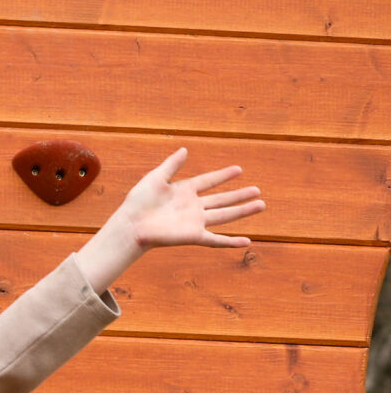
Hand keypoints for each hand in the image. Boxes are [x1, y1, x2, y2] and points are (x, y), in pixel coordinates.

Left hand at [72, 148, 264, 288]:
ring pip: (225, 216)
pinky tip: (247, 242)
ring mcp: (195, 221)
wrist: (130, 226)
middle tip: (258, 190)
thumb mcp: (155, 178)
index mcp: (184, 191)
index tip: (239, 169)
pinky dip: (231, 242)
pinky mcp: (194, 236)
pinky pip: (216, 240)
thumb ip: (171, 165)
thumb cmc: (137, 203)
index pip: (209, 181)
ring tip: (261, 205)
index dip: (223, 176)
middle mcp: (193, 206)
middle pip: (222, 199)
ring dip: (243, 211)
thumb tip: (184, 149)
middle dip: (239, 195)